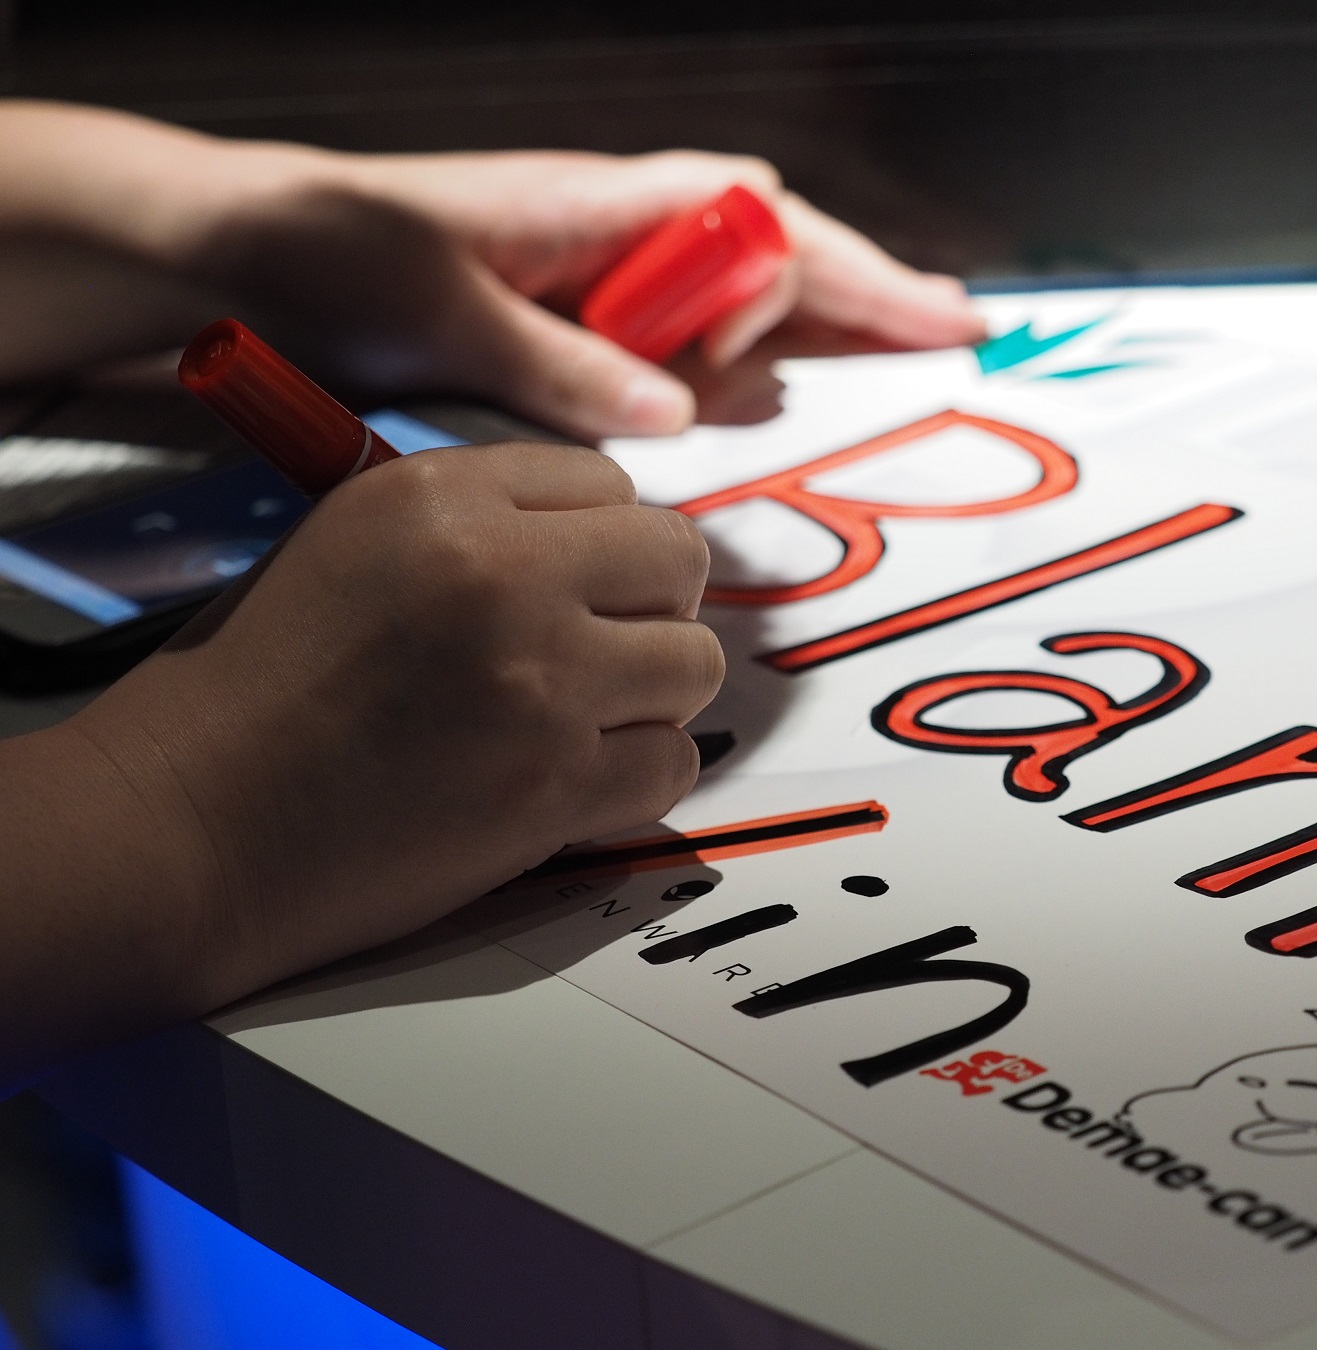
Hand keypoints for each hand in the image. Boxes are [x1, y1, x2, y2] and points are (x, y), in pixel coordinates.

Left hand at [0, 102, 986, 438]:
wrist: (242, 252)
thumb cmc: (331, 247)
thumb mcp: (436, 306)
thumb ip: (560, 362)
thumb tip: (679, 418)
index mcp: (600, 206)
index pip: (754, 221)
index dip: (830, 278)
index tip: (892, 329)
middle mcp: (621, 237)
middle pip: (777, 250)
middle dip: (872, 288)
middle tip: (962, 329)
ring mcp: (606, 283)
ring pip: (744, 299)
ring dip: (824, 329)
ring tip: (912, 353)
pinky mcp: (579, 329)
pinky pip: (687, 347)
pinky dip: (750, 367)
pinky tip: (781, 398)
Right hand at [0, 442, 720, 1075]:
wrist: (185, 823)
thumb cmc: (250, 694)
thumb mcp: (351, 547)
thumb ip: (478, 528)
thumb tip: (599, 544)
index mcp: (439, 496)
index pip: (608, 483)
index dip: (604, 543)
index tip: (583, 585)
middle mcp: (500, 572)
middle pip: (676, 559)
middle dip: (651, 608)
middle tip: (601, 652)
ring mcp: (537, 680)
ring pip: (692, 665)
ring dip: (651, 698)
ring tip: (577, 722)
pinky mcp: (553, 783)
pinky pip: (673, 765)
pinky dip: (636, 781)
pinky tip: (569, 785)